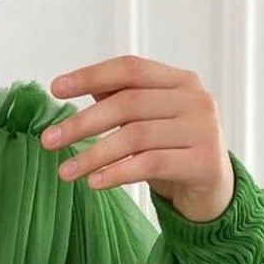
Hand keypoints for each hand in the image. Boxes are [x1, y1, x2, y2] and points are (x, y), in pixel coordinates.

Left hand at [39, 55, 234, 222]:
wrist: (214, 194)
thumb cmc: (174, 155)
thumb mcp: (149, 125)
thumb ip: (124, 102)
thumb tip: (83, 88)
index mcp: (180, 82)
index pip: (130, 69)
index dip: (91, 75)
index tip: (55, 89)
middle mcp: (194, 99)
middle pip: (127, 103)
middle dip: (82, 123)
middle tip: (49, 141)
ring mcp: (202, 130)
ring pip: (135, 136)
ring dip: (93, 155)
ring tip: (65, 172)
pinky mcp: (202, 162)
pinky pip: (149, 164)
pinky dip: (116, 173)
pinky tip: (93, 183)